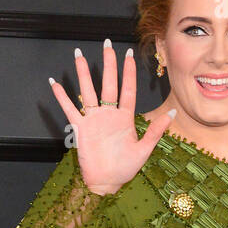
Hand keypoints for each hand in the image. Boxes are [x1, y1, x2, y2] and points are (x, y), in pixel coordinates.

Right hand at [49, 40, 175, 195]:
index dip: (128, 73)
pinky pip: (70, 109)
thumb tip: (172, 113)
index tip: (128, 55)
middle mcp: (109, 115)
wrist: (107, 183)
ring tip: (79, 55)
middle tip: (106, 44)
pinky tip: (55, 84)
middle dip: (108, 64)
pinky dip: (62, 97)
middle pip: (108, 84)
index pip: (127, 90)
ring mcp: (94, 120)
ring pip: (88, 91)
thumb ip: (155, 130)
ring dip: (83, 73)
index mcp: (125, 118)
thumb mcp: (144, 150)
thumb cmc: (125, 169)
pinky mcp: (81, 129)